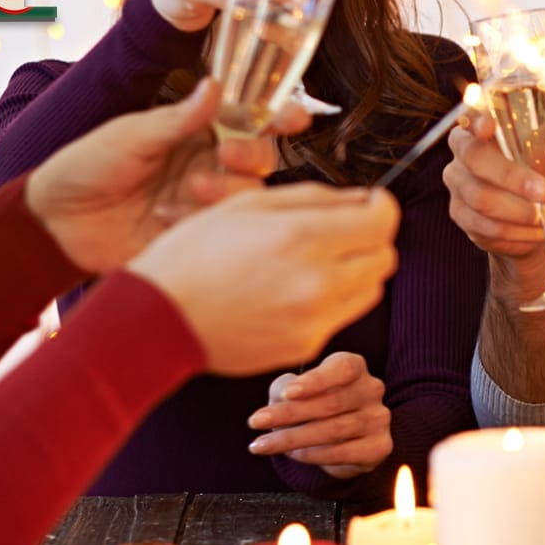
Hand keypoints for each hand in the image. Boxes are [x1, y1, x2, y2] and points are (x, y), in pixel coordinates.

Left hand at [25, 81, 307, 275]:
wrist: (54, 220)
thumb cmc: (86, 165)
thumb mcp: (130, 135)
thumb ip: (178, 118)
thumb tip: (216, 87)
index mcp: (195, 132)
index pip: (248, 121)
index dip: (276, 117)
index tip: (293, 117)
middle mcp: (206, 165)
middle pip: (258, 160)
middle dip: (252, 155)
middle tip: (225, 154)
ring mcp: (201, 203)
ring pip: (246, 196)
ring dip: (227, 190)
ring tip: (191, 190)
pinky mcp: (192, 236)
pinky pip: (219, 230)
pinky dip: (198, 222)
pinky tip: (164, 219)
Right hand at [131, 185, 400, 376]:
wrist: (159, 319)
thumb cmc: (193, 256)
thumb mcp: (247, 205)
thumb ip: (313, 198)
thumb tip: (359, 200)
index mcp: (302, 237)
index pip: (382, 220)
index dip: (380, 206)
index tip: (368, 202)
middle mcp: (317, 282)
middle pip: (385, 257)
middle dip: (370, 239)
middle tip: (340, 231)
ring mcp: (314, 320)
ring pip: (370, 290)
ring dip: (356, 270)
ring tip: (315, 261)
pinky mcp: (306, 346)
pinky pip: (340, 317)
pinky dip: (329, 300)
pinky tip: (291, 291)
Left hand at [246, 351, 392, 478]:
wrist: (339, 438)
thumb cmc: (311, 404)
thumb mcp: (293, 389)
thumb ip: (285, 388)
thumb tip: (280, 398)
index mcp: (354, 366)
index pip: (341, 369)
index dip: (314, 381)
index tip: (286, 393)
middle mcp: (371, 390)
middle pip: (331, 403)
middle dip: (288, 414)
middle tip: (255, 422)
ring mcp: (378, 419)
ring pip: (333, 430)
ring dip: (292, 439)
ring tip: (261, 445)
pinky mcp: (379, 447)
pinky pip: (341, 453)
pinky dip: (312, 455)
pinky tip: (291, 454)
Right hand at [444, 111, 544, 299]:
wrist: (534, 227)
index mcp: (485, 130)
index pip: (471, 117)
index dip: (476, 119)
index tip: (490, 126)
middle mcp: (463, 154)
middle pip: (474, 158)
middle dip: (511, 177)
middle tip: (544, 192)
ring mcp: (458, 185)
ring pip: (482, 199)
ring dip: (522, 212)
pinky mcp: (460, 214)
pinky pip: (487, 226)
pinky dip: (518, 232)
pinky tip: (538, 231)